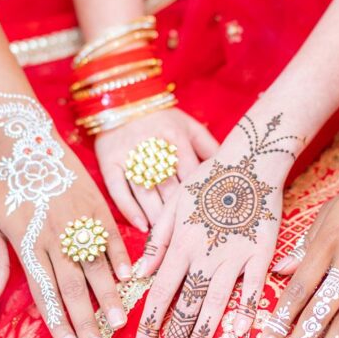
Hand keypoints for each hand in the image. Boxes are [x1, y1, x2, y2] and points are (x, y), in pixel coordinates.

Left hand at [0, 143, 130, 337]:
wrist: (30, 144)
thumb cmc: (8, 188)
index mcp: (29, 246)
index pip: (46, 294)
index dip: (59, 323)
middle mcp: (55, 238)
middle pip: (73, 288)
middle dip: (87, 323)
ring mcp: (79, 222)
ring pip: (96, 267)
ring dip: (108, 297)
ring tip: (119, 322)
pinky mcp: (96, 207)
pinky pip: (111, 237)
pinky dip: (120, 258)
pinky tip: (128, 279)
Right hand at [95, 108, 218, 230]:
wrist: (121, 100)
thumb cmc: (161, 118)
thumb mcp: (188, 125)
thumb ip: (209, 146)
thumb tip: (229, 168)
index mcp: (176, 136)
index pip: (190, 172)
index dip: (198, 196)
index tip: (208, 217)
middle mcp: (153, 146)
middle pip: (168, 186)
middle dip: (178, 213)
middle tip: (188, 236)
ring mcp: (129, 155)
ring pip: (145, 192)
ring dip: (156, 216)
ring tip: (167, 238)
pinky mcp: (109, 162)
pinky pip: (119, 190)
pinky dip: (130, 210)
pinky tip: (142, 226)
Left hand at [134, 113, 300, 337]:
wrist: (251, 160)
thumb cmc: (208, 179)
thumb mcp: (174, 204)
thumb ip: (157, 241)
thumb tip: (138, 274)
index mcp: (181, 243)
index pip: (160, 292)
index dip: (149, 323)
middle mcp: (205, 254)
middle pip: (185, 306)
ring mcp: (235, 256)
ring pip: (214, 304)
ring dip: (201, 337)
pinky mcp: (261, 254)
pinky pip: (252, 289)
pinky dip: (244, 312)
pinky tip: (236, 334)